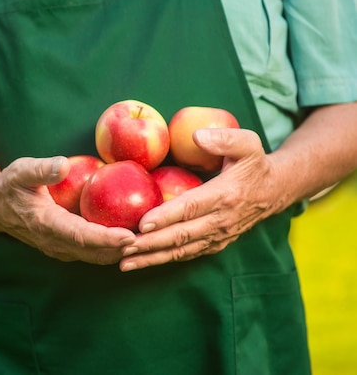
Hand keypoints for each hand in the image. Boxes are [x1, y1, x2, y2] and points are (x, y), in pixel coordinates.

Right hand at [0, 156, 136, 264]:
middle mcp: (54, 242)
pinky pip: (92, 254)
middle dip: (123, 250)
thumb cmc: (10, 186)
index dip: (106, 239)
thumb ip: (41, 170)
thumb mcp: (20, 171)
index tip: (130, 236)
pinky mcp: (64, 249)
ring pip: (95, 257)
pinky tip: (131, 238)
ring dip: (121, 253)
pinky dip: (112, 250)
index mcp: (46, 223)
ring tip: (149, 241)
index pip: (81, 236)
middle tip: (153, 240)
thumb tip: (63, 165)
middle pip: (95, 253)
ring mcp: (59, 249)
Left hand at [119, 128, 285, 270]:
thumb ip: (225, 138)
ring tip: (125, 262)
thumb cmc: (254, 164)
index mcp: (225, 195)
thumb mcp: (248, 143)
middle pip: (181, 235)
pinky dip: (163, 260)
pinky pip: (186, 254)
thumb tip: (197, 136)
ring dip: (152, 257)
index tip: (142, 222)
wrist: (275, 191)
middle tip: (123, 246)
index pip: (191, 207)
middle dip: (151, 243)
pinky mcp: (214, 244)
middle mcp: (221, 221)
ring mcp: (218, 236)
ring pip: (181, 250)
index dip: (166, 216)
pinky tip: (141, 262)